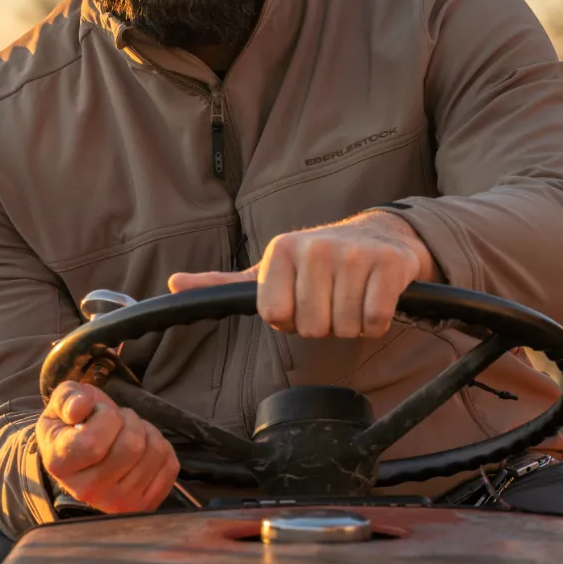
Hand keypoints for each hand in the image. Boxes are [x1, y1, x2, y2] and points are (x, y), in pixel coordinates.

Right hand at [36, 380, 179, 513]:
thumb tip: (80, 407)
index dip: (105, 416)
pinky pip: (170, 465)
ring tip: (128, 434)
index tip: (97, 412)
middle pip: (132, 446)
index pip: (94, 443)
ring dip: (146, 432)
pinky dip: (162, 447)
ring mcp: (117, 502)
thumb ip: (67, 398)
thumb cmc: (73, 424)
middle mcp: (87, 491)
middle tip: (117, 422)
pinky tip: (142, 450)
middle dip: (130, 420)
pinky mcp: (143, 505)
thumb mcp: (63, 403)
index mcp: (60, 465)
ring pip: (155, 452)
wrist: (83, 453)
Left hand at [168, 210, 437, 338]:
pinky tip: (374, 298)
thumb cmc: (317, 262)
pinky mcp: (389, 265)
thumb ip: (222, 282)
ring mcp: (353, 255)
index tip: (300, 301)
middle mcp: (316, 247)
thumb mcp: (269, 269)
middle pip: (312, 327)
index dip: (290, 320)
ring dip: (351, 323)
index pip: (276, 316)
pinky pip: (375, 320)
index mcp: (282, 250)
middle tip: (330, 299)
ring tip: (352, 296)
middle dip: (323, 323)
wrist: (380, 236)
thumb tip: (173, 284)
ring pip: (345, 327)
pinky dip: (377, 322)